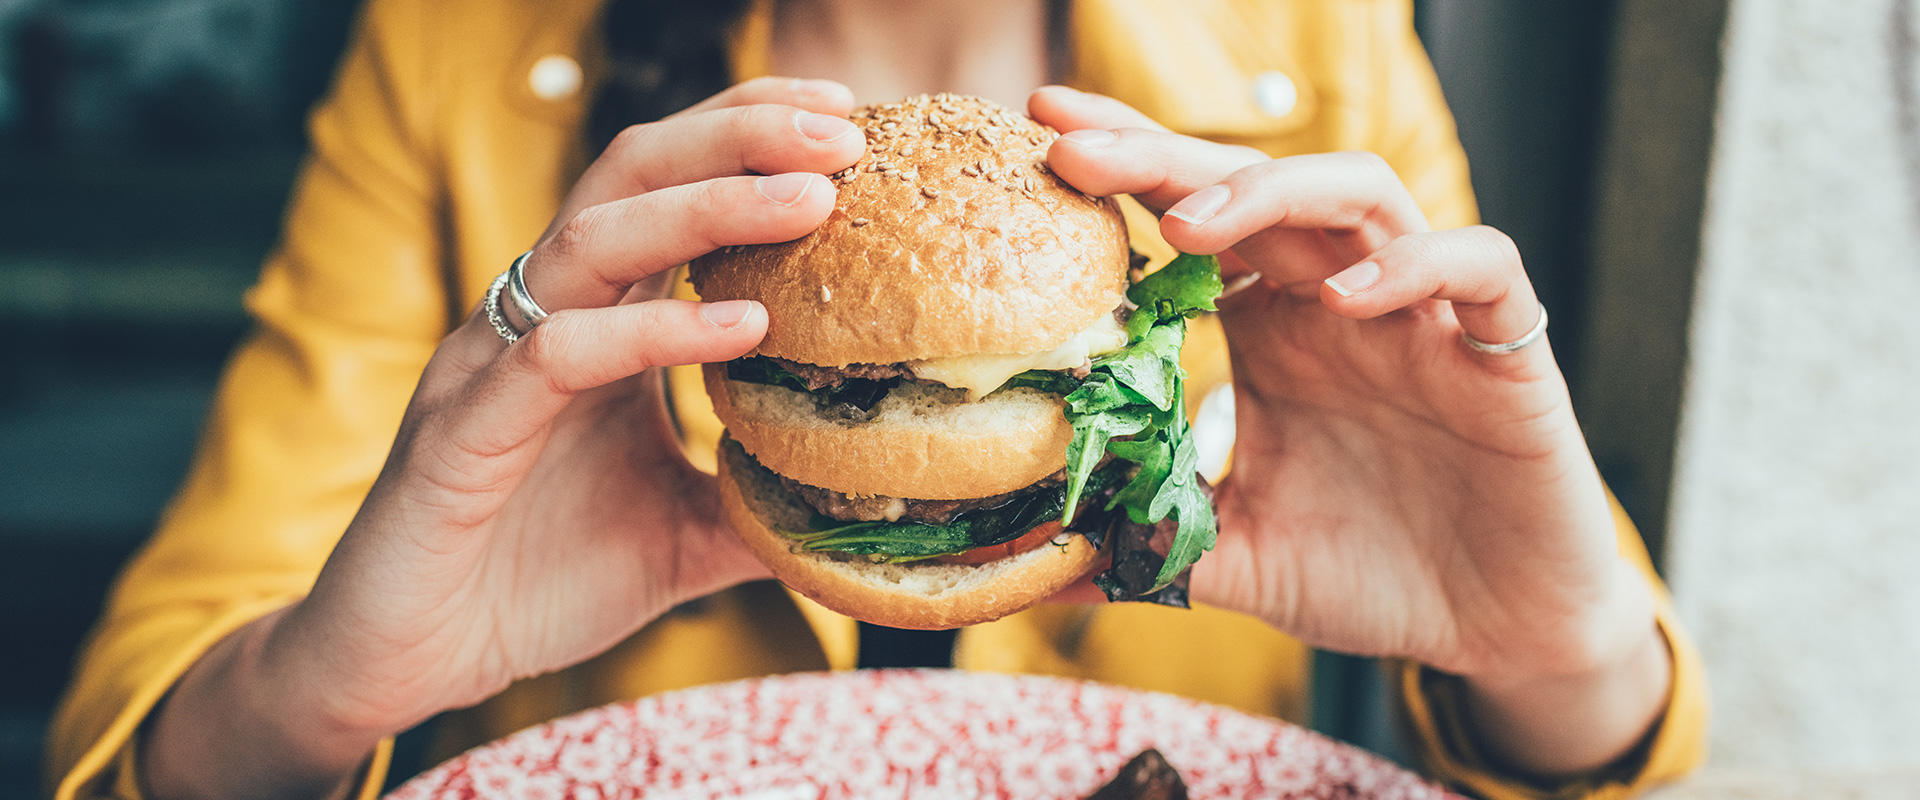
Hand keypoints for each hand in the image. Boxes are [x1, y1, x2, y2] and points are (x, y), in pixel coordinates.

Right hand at [142, 78, 865, 798]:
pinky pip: (559, 356)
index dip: (747, 137)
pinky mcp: (462, 431)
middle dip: (738, 136)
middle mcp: (539, 315)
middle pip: (631, 173)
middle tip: (842, 129)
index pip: (667, 186)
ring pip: (593, 238)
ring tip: (813, 200)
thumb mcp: (683, 537)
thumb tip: (871, 501)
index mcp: (591, 318)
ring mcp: (493, 363)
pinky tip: (743, 326)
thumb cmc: (537, 580)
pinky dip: (654, 332)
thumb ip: (761, 503)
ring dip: (708, 206)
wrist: (410, 663)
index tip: (847, 121)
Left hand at [1032, 87, 1666, 773]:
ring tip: (1191, 221)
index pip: (1194, 217)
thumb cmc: (1370, 573)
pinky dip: (1416, 265)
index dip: (1128, 169)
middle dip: (1161, 156)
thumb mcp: (1235, 556)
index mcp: (1272, 328)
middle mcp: (1339, 301)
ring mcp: (1423, 316)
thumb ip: (1149, 541)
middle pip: (1255, 188)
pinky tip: (1346, 298)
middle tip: (1071, 144)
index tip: (1043, 137)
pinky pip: (1479, 269)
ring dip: (1274, 192)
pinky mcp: (1505, 351)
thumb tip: (1035, 568)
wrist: (1497, 628)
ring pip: (1362, 194)